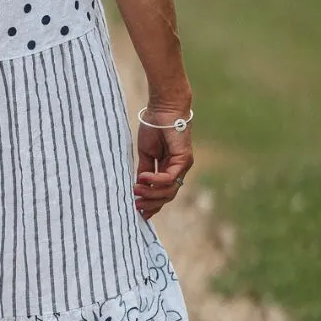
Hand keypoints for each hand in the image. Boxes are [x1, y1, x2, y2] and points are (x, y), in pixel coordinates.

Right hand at [134, 103, 191, 220]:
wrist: (163, 108)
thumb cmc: (154, 126)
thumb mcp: (146, 154)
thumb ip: (144, 171)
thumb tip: (138, 189)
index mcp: (169, 169)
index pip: (163, 193)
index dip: (152, 205)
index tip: (138, 212)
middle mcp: (178, 170)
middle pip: (167, 196)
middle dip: (151, 204)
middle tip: (135, 206)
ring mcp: (183, 166)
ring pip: (170, 191)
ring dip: (151, 194)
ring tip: (136, 192)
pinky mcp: (184, 159)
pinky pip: (170, 178)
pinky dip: (156, 180)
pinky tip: (143, 177)